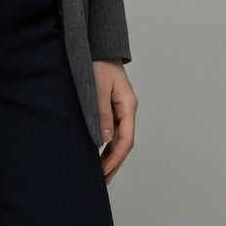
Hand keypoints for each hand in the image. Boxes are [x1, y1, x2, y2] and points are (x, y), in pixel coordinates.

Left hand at [93, 59, 136, 183]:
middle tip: (103, 180)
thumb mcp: (98, 87)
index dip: (115, 158)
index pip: (126, 139)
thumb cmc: (97, 62)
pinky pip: (112, 128)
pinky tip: (99, 151)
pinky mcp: (112, 104)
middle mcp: (127, 108)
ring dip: (110, 154)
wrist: (98, 45)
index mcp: (128, 104)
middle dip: (114, 162)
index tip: (105, 172)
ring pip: (119, 136)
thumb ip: (102, 112)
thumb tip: (105, 140)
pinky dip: (107, 142)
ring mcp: (120, 107)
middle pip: (124, 141)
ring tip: (101, 172)